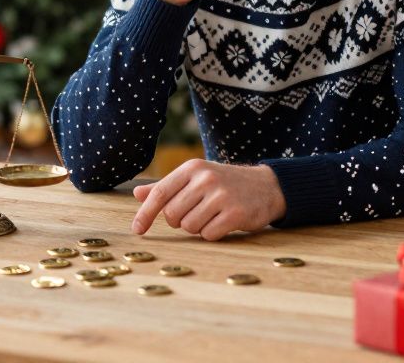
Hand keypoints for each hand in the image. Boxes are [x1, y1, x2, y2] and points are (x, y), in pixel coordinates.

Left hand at [130, 159, 285, 240]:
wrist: (266, 186)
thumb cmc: (224, 183)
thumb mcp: (195, 178)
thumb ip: (167, 187)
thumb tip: (137, 194)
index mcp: (192, 168)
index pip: (160, 193)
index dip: (145, 213)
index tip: (137, 230)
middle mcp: (205, 179)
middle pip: (172, 214)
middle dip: (179, 221)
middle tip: (196, 213)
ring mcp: (221, 195)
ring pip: (189, 226)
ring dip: (197, 227)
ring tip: (211, 215)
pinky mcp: (235, 213)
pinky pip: (208, 235)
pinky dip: (212, 234)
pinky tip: (223, 222)